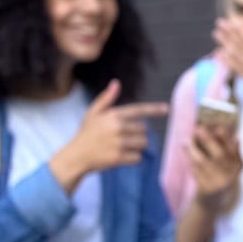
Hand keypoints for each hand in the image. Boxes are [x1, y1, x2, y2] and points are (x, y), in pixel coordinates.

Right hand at [50, 80, 168, 191]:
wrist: (75, 157)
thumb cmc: (86, 133)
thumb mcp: (92, 113)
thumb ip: (106, 98)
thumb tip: (116, 82)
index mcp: (113, 115)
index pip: (139, 110)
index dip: (154, 109)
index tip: (167, 109)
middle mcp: (117, 127)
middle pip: (144, 130)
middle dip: (137, 134)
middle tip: (122, 138)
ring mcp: (118, 143)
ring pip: (143, 143)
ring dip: (137, 147)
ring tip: (122, 147)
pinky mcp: (118, 158)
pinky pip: (138, 157)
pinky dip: (133, 159)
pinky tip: (121, 157)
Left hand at [188, 124, 242, 212]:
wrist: (211, 204)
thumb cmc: (220, 180)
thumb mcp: (231, 168)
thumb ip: (234, 153)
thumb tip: (237, 138)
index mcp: (237, 169)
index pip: (233, 151)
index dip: (227, 140)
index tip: (219, 128)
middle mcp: (230, 177)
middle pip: (219, 156)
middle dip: (209, 141)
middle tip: (199, 129)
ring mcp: (217, 184)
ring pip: (203, 163)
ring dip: (194, 150)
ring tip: (187, 141)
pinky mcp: (205, 190)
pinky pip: (196, 172)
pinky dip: (190, 161)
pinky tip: (186, 152)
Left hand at [213, 18, 242, 99]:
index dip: (238, 30)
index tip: (230, 22)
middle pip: (239, 45)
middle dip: (227, 33)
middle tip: (218, 23)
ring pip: (234, 55)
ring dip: (224, 43)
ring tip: (217, 34)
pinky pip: (234, 66)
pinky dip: (226, 58)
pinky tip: (221, 51)